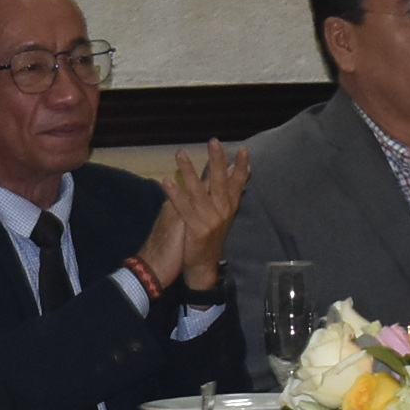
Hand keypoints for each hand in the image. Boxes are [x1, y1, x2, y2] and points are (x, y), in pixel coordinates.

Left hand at [140, 139, 250, 293]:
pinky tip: (165, 181)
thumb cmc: (208, 238)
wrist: (202, 268)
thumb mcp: (220, 215)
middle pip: (221, 182)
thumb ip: (224, 193)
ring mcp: (210, 221)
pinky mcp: (196, 229)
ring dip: (188, 171)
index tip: (244, 150)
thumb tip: (232, 171)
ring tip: (180, 154)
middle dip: (217, 161)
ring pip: (198, 191)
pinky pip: (183, 207)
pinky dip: (174, 193)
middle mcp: (222, 212)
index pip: (238, 184)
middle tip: (214, 141)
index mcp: (229, 208)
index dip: (242, 167)